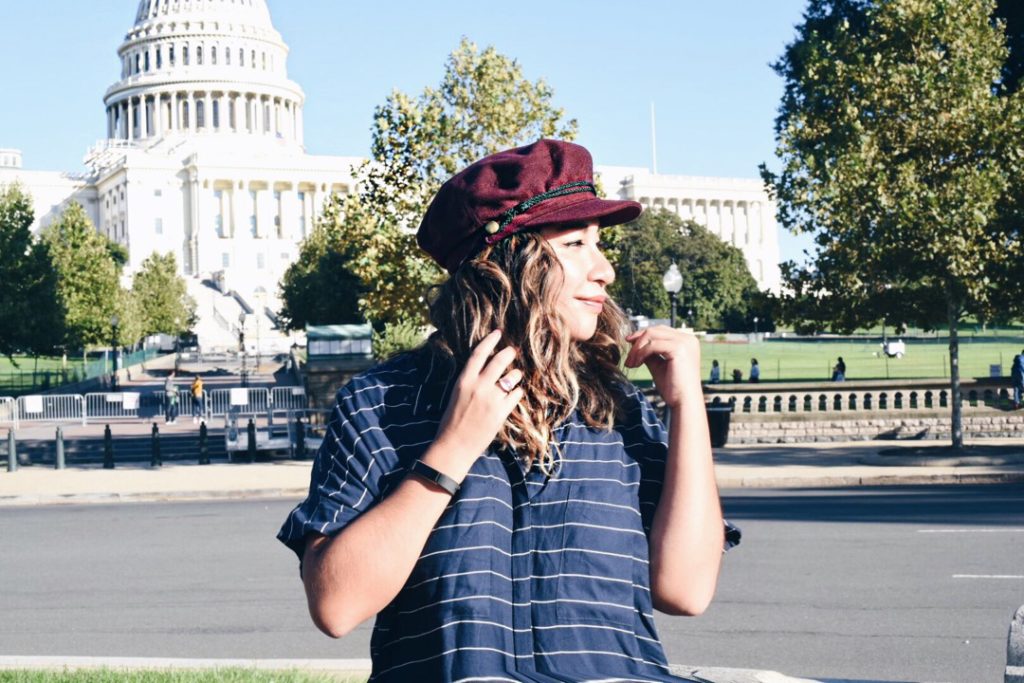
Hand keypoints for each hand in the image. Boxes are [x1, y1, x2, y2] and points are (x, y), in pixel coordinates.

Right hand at [434, 330, 522, 468]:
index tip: (498, 333)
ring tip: (513, 378)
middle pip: (500, 360)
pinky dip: (517, 394)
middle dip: (509, 353)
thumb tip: (487, 369)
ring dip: (516, 375)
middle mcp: (478, 386)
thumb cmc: (452, 421)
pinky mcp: (501, 412)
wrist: (454, 445)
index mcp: (464, 380)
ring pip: (513, 377)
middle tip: (513, 352)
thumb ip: (471, 381)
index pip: (479, 353)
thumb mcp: (457, 395)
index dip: (490, 341)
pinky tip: (512, 397)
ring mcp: (491, 399)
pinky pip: (517, 394)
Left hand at [624, 325, 701, 408]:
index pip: (660, 330)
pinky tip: (636, 364)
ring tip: (630, 363)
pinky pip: (652, 345)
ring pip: (651, 335)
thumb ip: (649, 353)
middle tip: (628, 356)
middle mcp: (688, 338)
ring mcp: (684, 342)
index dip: (642, 335)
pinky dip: (641, 353)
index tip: (628, 343)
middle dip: (637, 341)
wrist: (684, 402)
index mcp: (686, 341)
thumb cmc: (673, 387)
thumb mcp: (659, 365)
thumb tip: (635, 343)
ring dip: (637, 349)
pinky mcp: (679, 349)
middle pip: (655, 330)